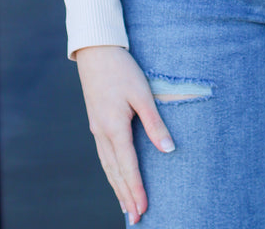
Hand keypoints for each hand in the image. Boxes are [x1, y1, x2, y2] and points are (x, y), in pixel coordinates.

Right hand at [75, 45, 174, 224]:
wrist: (96, 52)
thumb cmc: (122, 70)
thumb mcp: (142, 94)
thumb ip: (155, 123)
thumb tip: (168, 150)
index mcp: (114, 128)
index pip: (128, 166)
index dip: (137, 189)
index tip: (144, 208)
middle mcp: (102, 133)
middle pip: (115, 173)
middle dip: (126, 196)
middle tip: (136, 218)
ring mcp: (96, 130)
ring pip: (107, 167)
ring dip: (117, 187)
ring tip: (126, 206)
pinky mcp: (96, 124)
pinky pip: (104, 156)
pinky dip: (111, 172)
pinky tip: (115, 178)